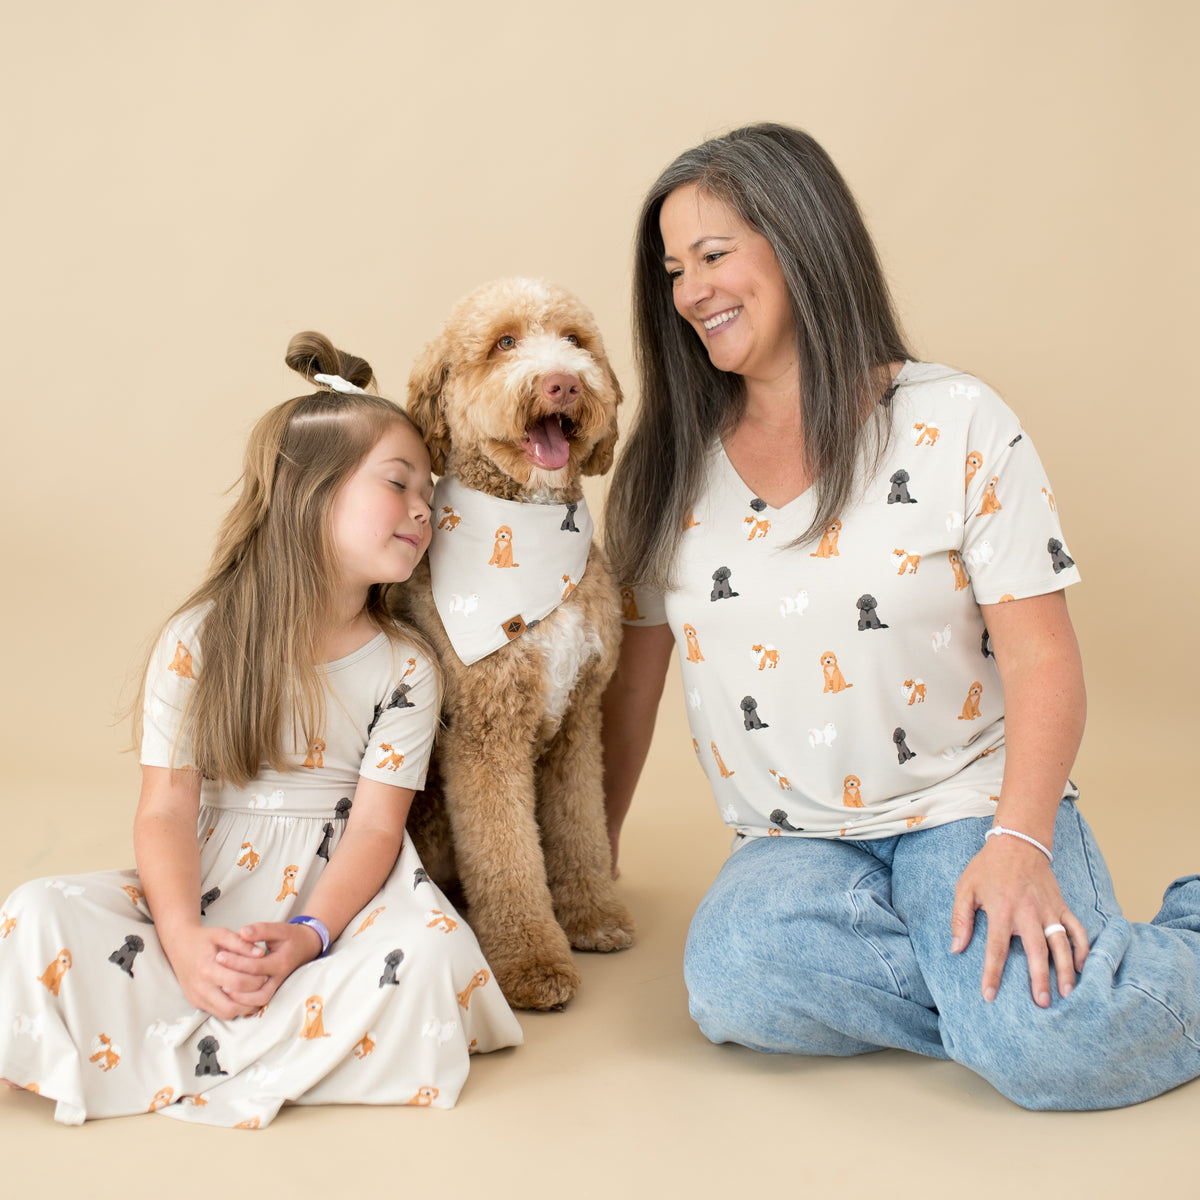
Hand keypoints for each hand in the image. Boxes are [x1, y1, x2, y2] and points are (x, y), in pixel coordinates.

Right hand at [159, 923, 266, 1019]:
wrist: (179, 945)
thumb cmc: (203, 939)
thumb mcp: (222, 933)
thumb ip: (242, 944)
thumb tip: (261, 954)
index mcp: (207, 968)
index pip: (237, 983)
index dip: (256, 981)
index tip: (265, 974)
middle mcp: (200, 987)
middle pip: (232, 1005)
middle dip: (252, 998)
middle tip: (261, 986)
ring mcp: (197, 998)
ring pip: (226, 1014)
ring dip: (244, 1007)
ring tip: (255, 993)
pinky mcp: (196, 1003)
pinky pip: (218, 1014)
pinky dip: (233, 1008)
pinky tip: (242, 996)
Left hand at [216, 921, 323, 1009]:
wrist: (307, 946)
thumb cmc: (291, 937)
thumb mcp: (279, 928)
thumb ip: (261, 929)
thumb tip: (243, 932)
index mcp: (281, 962)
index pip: (255, 967)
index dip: (236, 962)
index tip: (219, 956)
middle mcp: (280, 977)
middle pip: (258, 991)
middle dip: (236, 986)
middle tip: (218, 978)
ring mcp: (277, 985)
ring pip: (259, 1001)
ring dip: (240, 999)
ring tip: (223, 988)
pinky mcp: (272, 989)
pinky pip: (258, 1002)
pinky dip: (245, 1002)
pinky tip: (231, 994)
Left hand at [950, 835, 1088, 1006]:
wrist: (1018, 843)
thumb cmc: (988, 867)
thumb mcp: (965, 888)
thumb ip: (960, 918)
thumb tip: (956, 948)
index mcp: (1001, 910)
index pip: (996, 948)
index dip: (992, 974)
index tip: (990, 995)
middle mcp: (1027, 913)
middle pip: (1036, 951)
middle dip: (1040, 978)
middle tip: (1042, 1003)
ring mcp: (1048, 910)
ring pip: (1062, 944)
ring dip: (1067, 969)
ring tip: (1068, 993)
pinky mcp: (1061, 906)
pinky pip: (1077, 929)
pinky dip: (1084, 948)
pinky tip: (1084, 967)